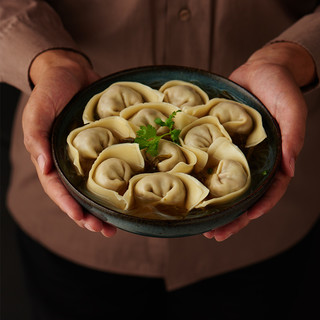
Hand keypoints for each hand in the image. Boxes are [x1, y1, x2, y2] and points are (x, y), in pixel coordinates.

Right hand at [22, 49, 116, 236]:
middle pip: (78, 194)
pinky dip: (119, 181)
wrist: (70, 71)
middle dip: (90, 215)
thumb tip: (43, 166)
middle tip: (106, 230)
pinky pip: (111, 165)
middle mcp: (70, 161)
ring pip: (96, 186)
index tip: (84, 221)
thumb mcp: (37, 111)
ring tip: (119, 223)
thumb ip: (36, 137)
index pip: (57, 189)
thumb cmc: (50, 90)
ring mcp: (88, 154)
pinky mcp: (104, 144)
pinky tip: (131, 192)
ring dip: (105, 206)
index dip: (69, 206)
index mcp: (51, 157)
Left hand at [203, 42, 315, 240]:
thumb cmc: (280, 87)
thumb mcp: (291, 110)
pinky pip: (210, 162)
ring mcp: (234, 153)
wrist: (261, 68)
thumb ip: (293, 137)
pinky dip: (202, 178)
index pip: (269, 190)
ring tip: (200, 224)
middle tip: (214, 235)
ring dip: (214, 206)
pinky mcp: (219, 141)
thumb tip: (290, 168)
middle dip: (231, 217)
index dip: (259, 206)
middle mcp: (252, 160)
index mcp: (273, 157)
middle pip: (243, 195)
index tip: (245, 219)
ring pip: (224, 185)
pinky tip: (189, 189)